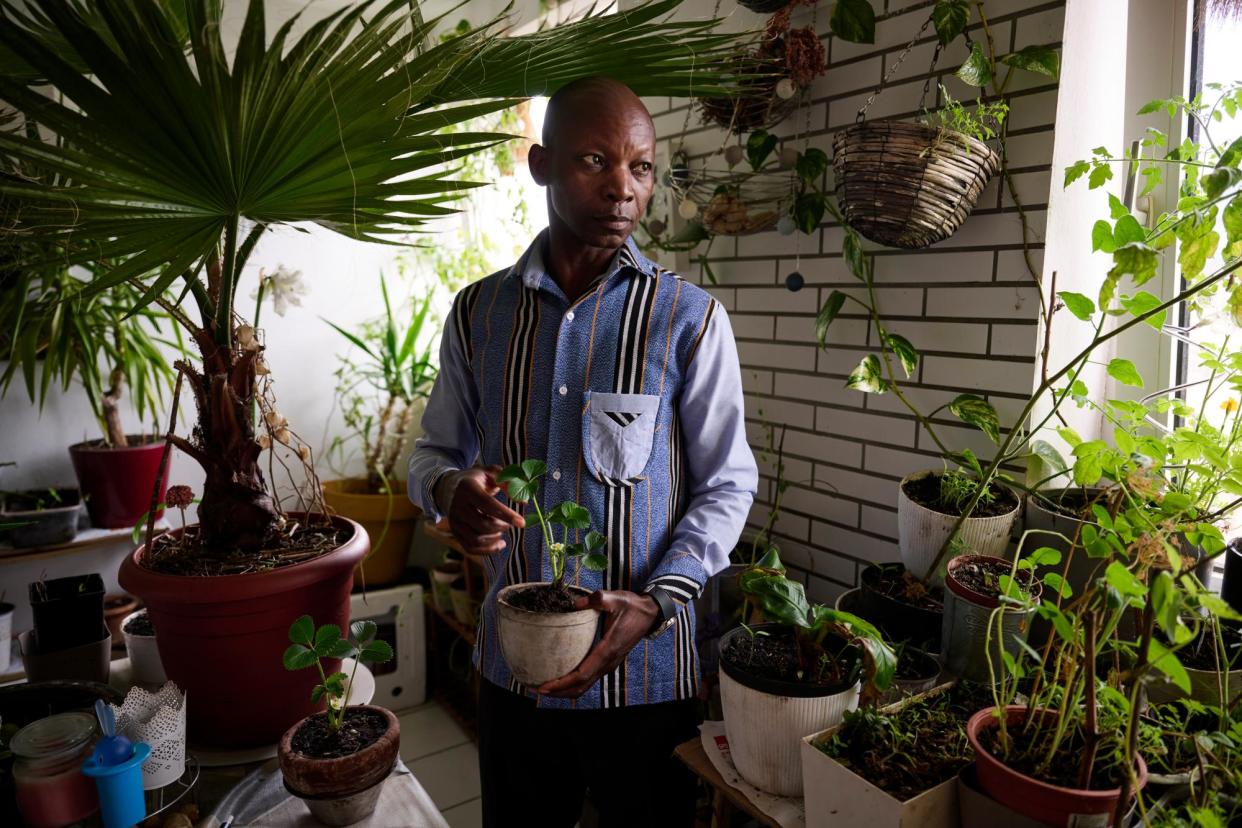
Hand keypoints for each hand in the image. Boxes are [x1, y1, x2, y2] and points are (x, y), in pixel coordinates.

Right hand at [439, 466, 525, 555]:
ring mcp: (454, 521)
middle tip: (510, 523)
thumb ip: (509, 482)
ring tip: (503, 530)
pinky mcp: (454, 532)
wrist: (449, 486)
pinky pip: (470, 548)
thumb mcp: (491, 473)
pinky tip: (499, 543)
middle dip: (502, 527)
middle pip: (482, 524)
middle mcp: (458, 505)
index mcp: (467, 487)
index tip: (522, 523)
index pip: (487, 504)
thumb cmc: (476, 479)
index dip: (506, 515)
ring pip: (476, 539)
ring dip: (495, 538)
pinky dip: (487, 550)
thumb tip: (523, 501)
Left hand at [537, 590, 659, 697]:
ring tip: (547, 688)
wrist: (650, 613)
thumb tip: (573, 603)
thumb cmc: (632, 607)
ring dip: (566, 690)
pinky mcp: (609, 661)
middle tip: (538, 690)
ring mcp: (609, 664)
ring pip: (586, 685)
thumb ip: (594, 599)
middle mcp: (608, 662)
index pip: (582, 674)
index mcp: (608, 649)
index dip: (562, 683)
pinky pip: (590, 678)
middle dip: (559, 692)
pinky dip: (575, 683)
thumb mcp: (614, 598)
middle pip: (581, 686)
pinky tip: (563, 678)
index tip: (544, 687)